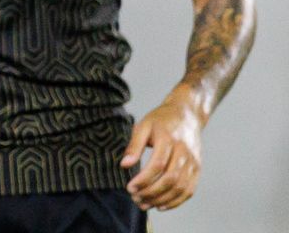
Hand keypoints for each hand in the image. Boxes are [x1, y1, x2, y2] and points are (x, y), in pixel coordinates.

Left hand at [121, 90, 204, 210]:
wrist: (186, 115)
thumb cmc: (160, 120)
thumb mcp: (143, 126)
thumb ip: (134, 146)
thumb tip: (124, 165)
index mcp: (169, 139)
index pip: (158, 165)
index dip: (144, 179)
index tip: (129, 187)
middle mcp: (184, 152)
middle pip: (171, 179)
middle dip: (152, 192)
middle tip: (135, 198)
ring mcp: (194, 161)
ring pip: (181, 187)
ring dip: (162, 200)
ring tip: (145, 204)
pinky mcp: (197, 169)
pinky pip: (189, 189)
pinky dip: (176, 201)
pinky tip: (161, 206)